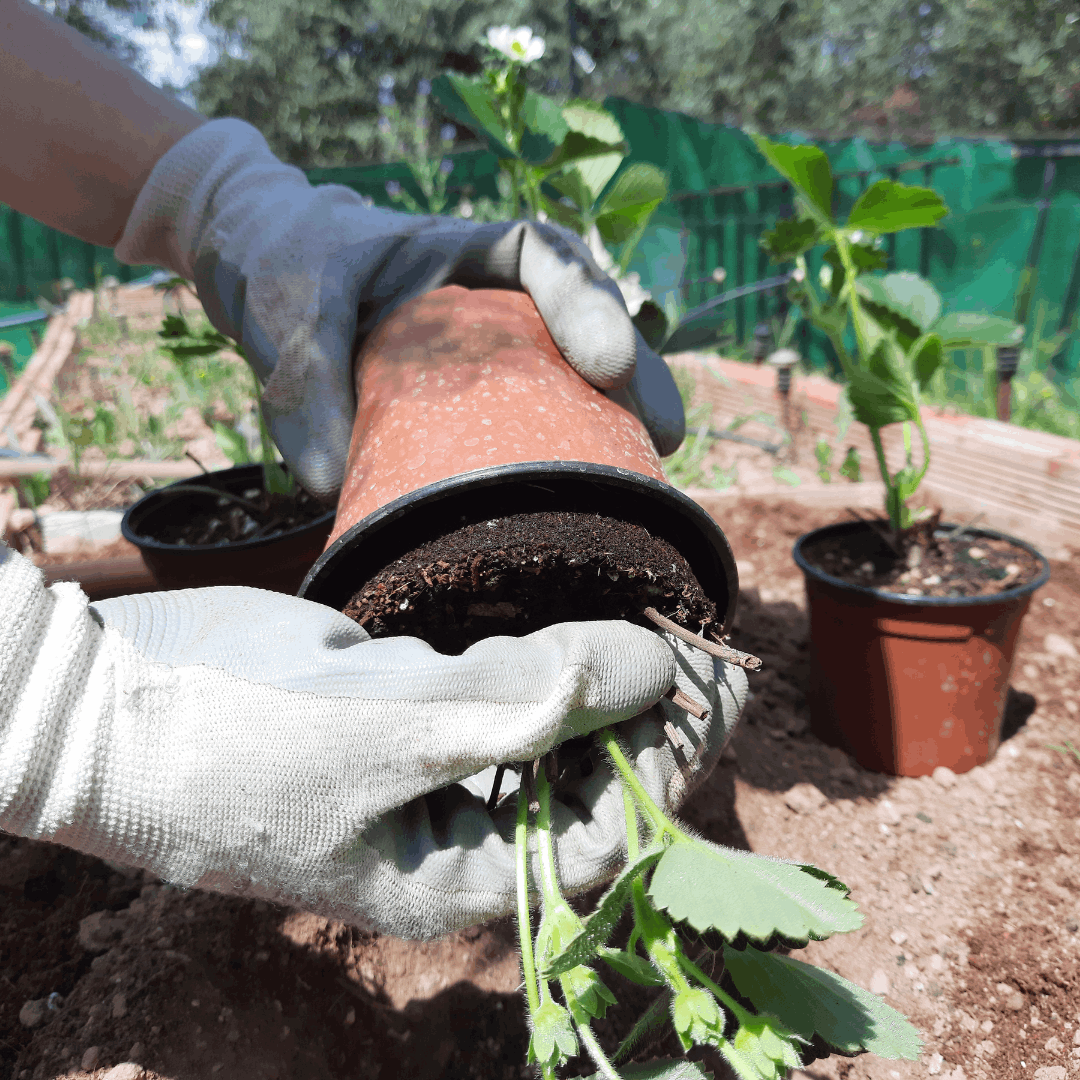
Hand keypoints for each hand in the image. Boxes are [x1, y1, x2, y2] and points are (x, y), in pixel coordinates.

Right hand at [0, 545, 704, 937]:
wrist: (115, 704)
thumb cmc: (241, 746)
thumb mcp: (398, 734)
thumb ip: (532, 702)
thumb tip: (653, 666)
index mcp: (460, 879)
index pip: (607, 834)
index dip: (674, 760)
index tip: (718, 681)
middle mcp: (458, 834)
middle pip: (591, 785)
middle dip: (654, 721)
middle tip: (709, 646)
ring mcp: (433, 770)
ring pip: (554, 736)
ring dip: (608, 686)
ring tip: (666, 629)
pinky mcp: (411, 709)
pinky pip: (503, 692)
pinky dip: (548, 662)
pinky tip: (584, 629)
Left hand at [114, 120, 684, 500]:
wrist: (264, 272)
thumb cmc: (285, 261)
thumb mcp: (287, 299)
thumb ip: (301, 374)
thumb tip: (326, 483)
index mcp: (466, 249)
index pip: (547, 257)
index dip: (587, 304)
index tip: (605, 362)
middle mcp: (494, 300)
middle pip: (584, 322)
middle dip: (632, 372)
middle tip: (663, 431)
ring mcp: (492, 353)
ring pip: (571, 377)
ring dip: (616, 418)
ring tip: (651, 468)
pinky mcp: (475, 404)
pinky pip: (531, 422)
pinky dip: (562, 453)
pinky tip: (585, 497)